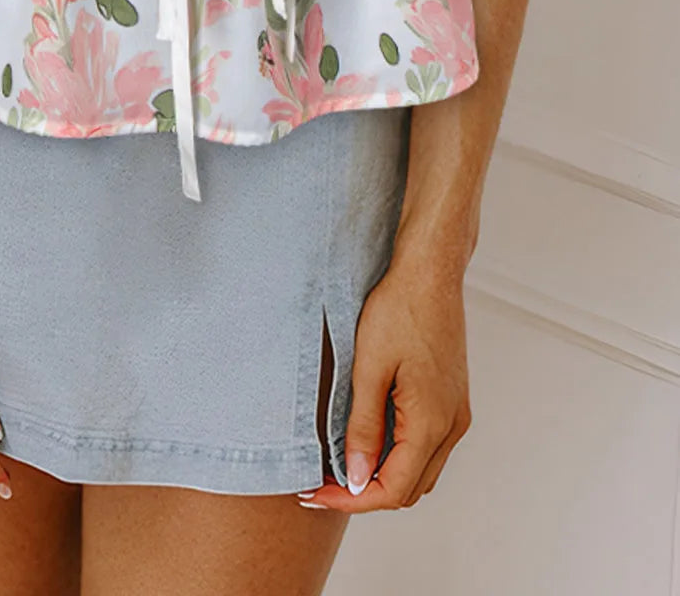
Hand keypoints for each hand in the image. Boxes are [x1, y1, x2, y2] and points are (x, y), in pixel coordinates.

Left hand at [298, 254, 471, 513]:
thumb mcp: (369, 369)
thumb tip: (356, 478)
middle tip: (321, 483)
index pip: (392, 489)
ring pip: (420, 470)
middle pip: (409, 488)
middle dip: (364, 494)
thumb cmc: (399, 310)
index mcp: (432, 422)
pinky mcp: (451, 399)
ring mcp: (456, 413)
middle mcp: (452, 426)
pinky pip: (427, 446)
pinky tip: (367, 439)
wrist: (430, 271)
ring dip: (382, 477)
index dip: (351, 500)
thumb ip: (362, 427)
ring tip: (339, 466)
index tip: (315, 492)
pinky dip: (397, 455)